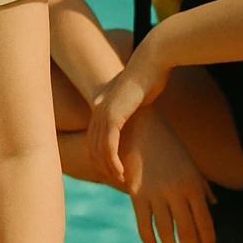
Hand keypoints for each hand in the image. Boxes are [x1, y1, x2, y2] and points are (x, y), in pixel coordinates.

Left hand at [87, 34, 171, 183]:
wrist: (151, 61)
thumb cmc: (149, 77)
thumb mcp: (137, 97)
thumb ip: (133, 108)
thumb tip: (139, 114)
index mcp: (101, 104)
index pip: (93, 137)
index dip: (100, 157)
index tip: (113, 170)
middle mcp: (98, 108)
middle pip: (91, 146)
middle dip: (102, 166)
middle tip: (116, 180)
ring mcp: (103, 111)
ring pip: (99, 148)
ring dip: (109, 167)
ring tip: (121, 179)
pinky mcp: (113, 114)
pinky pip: (108, 144)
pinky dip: (113, 161)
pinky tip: (122, 172)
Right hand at [120, 108, 215, 242]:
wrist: (141, 126)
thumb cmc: (169, 145)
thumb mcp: (191, 164)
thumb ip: (203, 187)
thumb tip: (214, 206)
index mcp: (194, 185)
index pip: (206, 224)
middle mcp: (177, 191)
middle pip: (188, 231)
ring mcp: (156, 192)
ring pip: (166, 231)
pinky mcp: (136, 191)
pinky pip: (144, 222)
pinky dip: (148, 237)